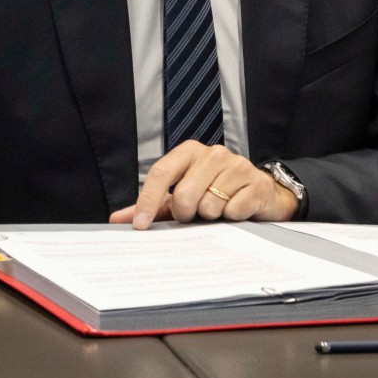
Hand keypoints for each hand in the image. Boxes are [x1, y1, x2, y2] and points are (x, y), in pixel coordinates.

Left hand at [109, 141, 298, 228]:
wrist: (260, 192)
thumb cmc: (215, 192)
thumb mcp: (182, 195)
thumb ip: (151, 205)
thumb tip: (117, 220)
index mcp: (189, 152)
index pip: (161, 173)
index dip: (148, 201)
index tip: (140, 225)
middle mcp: (212, 153)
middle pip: (184, 194)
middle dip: (186, 213)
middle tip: (195, 214)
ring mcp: (237, 165)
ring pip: (209, 205)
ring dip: (211, 216)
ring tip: (218, 208)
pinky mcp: (256, 183)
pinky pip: (234, 211)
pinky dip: (232, 217)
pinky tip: (236, 210)